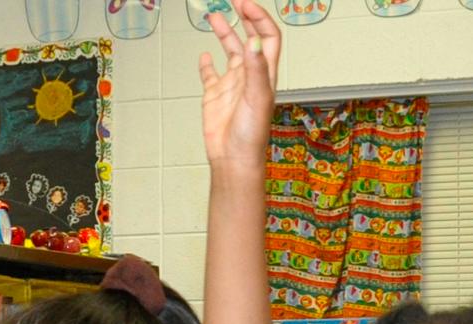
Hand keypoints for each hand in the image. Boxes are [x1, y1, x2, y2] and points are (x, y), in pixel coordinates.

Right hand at [195, 0, 278, 168]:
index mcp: (264, 74)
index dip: (259, 19)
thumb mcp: (257, 98)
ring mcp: (232, 85)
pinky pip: (211, 74)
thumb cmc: (251, 135)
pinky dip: (206, 64)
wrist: (233, 159)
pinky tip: (204, 56)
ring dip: (223, 33)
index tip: (244, 5)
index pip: (267, 38)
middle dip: (244, 19)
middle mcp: (249, 75)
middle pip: (250, 39)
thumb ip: (256, 69)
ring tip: (214, 17)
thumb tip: (254, 41)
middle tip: (235, 2)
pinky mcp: (215, 96)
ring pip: (229, 52)